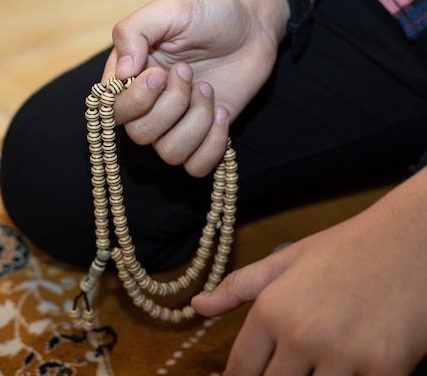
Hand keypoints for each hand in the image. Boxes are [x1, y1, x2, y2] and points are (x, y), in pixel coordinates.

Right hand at [102, 0, 288, 176]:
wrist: (252, 23)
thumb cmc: (207, 12)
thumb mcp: (168, 9)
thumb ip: (133, 32)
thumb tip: (122, 73)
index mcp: (130, 78)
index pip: (114, 111)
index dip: (136, 100)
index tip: (159, 73)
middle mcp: (149, 106)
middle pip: (140, 135)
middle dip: (171, 106)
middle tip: (189, 72)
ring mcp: (176, 125)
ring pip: (170, 154)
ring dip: (195, 122)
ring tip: (208, 89)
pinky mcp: (204, 136)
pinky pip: (197, 166)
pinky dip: (212, 145)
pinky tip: (222, 113)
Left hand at [191, 169, 426, 374]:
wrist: (411, 238)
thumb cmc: (346, 248)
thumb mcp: (285, 260)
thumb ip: (237, 287)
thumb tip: (197, 306)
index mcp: (272, 310)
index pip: (241, 369)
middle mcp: (301, 336)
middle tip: (288, 366)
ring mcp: (344, 357)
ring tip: (314, 363)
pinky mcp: (384, 370)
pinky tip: (345, 368)